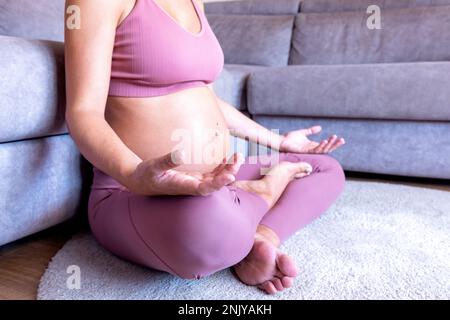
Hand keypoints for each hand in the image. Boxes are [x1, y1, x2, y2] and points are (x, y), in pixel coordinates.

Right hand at [128, 150, 243, 195]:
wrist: (140, 181)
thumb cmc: (146, 175)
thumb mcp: (154, 166)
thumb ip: (168, 161)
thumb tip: (183, 153)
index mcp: (183, 187)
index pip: (205, 188)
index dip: (219, 183)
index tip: (230, 176)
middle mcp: (191, 187)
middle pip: (215, 184)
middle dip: (229, 173)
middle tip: (238, 159)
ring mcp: (193, 183)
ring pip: (215, 179)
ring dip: (228, 170)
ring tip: (238, 156)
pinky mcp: (193, 178)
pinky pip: (211, 175)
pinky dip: (220, 167)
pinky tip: (227, 158)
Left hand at [279, 125, 344, 153]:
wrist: (281, 141)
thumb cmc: (290, 138)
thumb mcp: (303, 133)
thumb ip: (311, 131)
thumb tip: (320, 127)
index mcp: (313, 146)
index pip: (326, 145)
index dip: (334, 143)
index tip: (341, 139)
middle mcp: (312, 149)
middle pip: (327, 149)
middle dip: (335, 145)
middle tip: (342, 140)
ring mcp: (309, 151)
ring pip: (322, 150)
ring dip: (329, 145)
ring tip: (334, 138)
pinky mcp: (304, 152)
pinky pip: (314, 150)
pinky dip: (320, 146)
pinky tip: (325, 141)